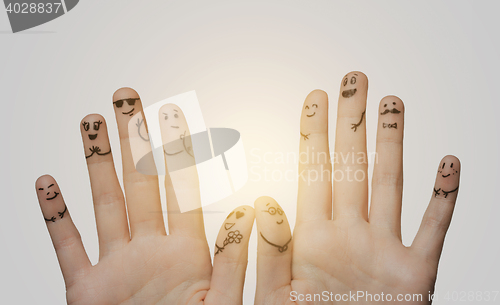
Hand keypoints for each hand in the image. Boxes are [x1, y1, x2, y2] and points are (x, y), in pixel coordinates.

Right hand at [35, 88, 254, 304]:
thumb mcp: (226, 304)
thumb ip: (238, 261)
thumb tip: (252, 213)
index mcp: (187, 253)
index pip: (180, 187)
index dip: (176, 149)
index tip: (172, 114)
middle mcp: (149, 251)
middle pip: (139, 183)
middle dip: (133, 140)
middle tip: (128, 99)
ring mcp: (116, 268)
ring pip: (103, 204)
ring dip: (96, 164)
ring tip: (91, 124)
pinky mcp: (86, 292)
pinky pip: (66, 248)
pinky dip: (55, 217)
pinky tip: (46, 184)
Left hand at [254, 72, 460, 303]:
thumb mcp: (278, 298)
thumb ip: (271, 254)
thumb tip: (263, 207)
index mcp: (313, 239)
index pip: (312, 170)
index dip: (313, 132)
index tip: (315, 97)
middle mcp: (349, 235)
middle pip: (351, 165)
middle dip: (352, 121)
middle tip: (354, 80)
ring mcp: (383, 250)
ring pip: (390, 184)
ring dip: (393, 144)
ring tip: (392, 105)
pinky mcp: (416, 274)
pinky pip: (434, 228)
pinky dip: (443, 197)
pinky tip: (448, 163)